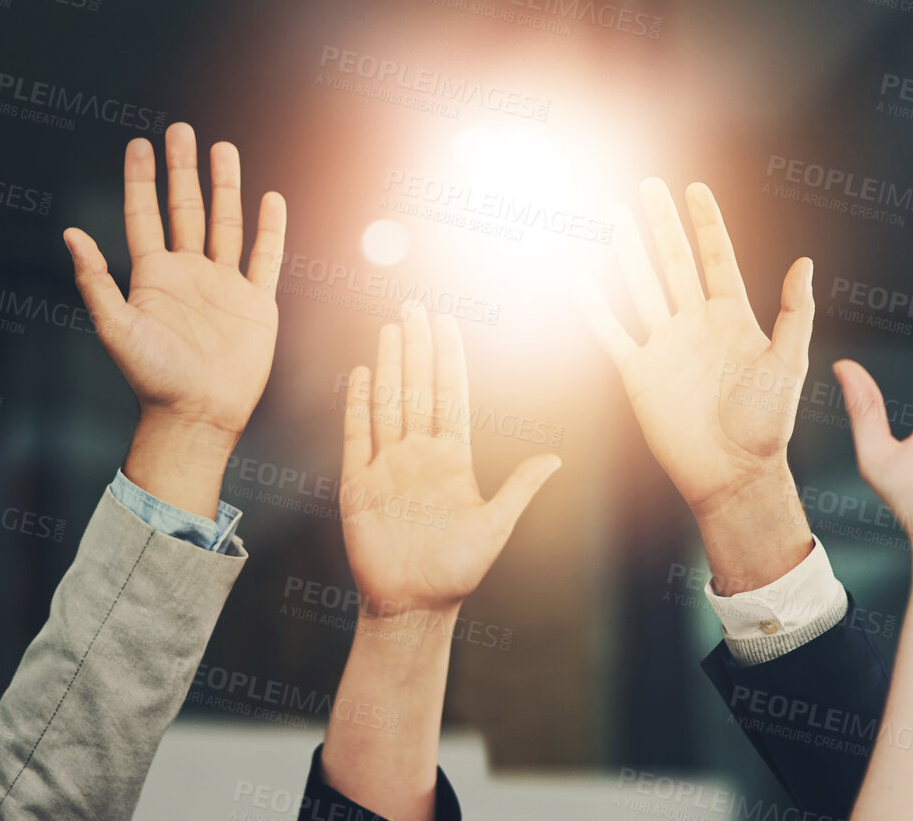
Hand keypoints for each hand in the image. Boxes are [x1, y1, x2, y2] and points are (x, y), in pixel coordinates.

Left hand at [65, 123, 285, 454]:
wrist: (197, 416)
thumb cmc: (152, 378)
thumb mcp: (115, 327)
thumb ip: (95, 280)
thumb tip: (70, 232)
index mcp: (153, 277)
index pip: (145, 215)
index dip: (141, 179)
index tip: (139, 143)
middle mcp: (188, 274)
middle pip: (185, 209)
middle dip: (182, 169)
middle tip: (180, 131)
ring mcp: (223, 286)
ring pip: (225, 223)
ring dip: (225, 187)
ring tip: (223, 149)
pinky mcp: (255, 303)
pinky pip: (265, 257)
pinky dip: (270, 228)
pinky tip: (271, 199)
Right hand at [339, 303, 559, 619]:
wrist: (413, 606)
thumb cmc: (456, 572)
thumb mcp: (496, 526)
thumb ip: (519, 488)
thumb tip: (555, 458)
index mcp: (452, 459)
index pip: (449, 395)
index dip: (447, 358)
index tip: (447, 322)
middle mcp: (418, 455)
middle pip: (416, 388)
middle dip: (415, 347)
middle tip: (414, 306)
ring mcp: (387, 466)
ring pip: (387, 403)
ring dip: (388, 366)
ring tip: (390, 328)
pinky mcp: (358, 485)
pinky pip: (357, 436)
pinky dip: (358, 405)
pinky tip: (361, 374)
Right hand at [576, 179, 813, 515]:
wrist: (732, 473)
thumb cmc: (768, 424)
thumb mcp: (788, 364)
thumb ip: (796, 314)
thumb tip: (806, 263)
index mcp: (732, 319)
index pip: (716, 259)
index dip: (706, 224)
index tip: (695, 189)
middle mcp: (695, 326)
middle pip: (673, 263)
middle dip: (660, 224)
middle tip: (647, 187)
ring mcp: (664, 346)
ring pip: (640, 287)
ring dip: (626, 253)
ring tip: (612, 218)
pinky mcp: (638, 373)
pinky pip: (611, 333)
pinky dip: (593, 308)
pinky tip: (578, 279)